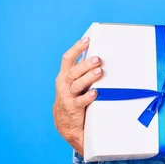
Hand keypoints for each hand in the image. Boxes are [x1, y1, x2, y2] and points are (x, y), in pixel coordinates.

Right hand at [52, 37, 103, 154]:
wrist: (66, 124)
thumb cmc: (74, 98)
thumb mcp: (76, 83)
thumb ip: (84, 72)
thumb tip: (100, 58)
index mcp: (65, 75)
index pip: (68, 58)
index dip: (77, 48)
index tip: (87, 39)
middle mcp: (63, 84)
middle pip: (73, 71)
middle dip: (85, 64)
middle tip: (97, 59)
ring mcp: (67, 96)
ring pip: (76, 84)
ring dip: (88, 77)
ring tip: (99, 72)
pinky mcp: (72, 108)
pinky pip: (80, 101)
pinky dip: (88, 96)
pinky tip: (95, 93)